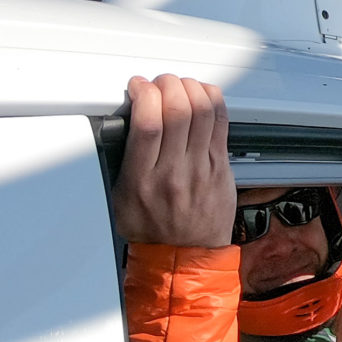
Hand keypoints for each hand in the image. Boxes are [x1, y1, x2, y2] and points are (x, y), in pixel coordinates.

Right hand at [110, 74, 235, 246]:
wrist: (184, 258)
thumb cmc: (150, 230)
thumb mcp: (119, 198)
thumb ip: (122, 161)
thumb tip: (121, 124)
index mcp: (142, 180)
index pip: (147, 124)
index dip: (143, 94)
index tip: (138, 87)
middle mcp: (174, 173)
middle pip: (178, 112)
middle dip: (168, 85)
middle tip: (161, 84)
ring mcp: (202, 170)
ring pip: (203, 113)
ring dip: (192, 89)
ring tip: (181, 87)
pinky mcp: (222, 169)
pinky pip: (222, 125)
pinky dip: (214, 102)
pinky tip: (205, 95)